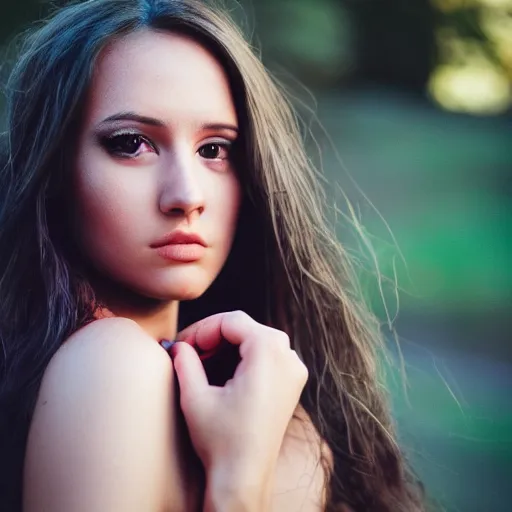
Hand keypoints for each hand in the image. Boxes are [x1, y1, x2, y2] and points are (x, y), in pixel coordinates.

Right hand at [171, 311, 308, 510]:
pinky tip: (224, 370)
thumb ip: (185, 361)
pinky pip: (267, 354)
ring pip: (256, 338)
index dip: (202, 328)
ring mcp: (294, 369)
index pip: (231, 321)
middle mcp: (288, 355)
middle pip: (245, 327)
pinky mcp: (293, 382)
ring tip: (202, 362)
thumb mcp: (195, 397)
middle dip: (214, 335)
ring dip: (228, 344)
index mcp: (268, 352)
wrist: (245, 477)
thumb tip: (177, 345)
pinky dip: (244, 355)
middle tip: (189, 352)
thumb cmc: (221, 440)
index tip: (182, 345)